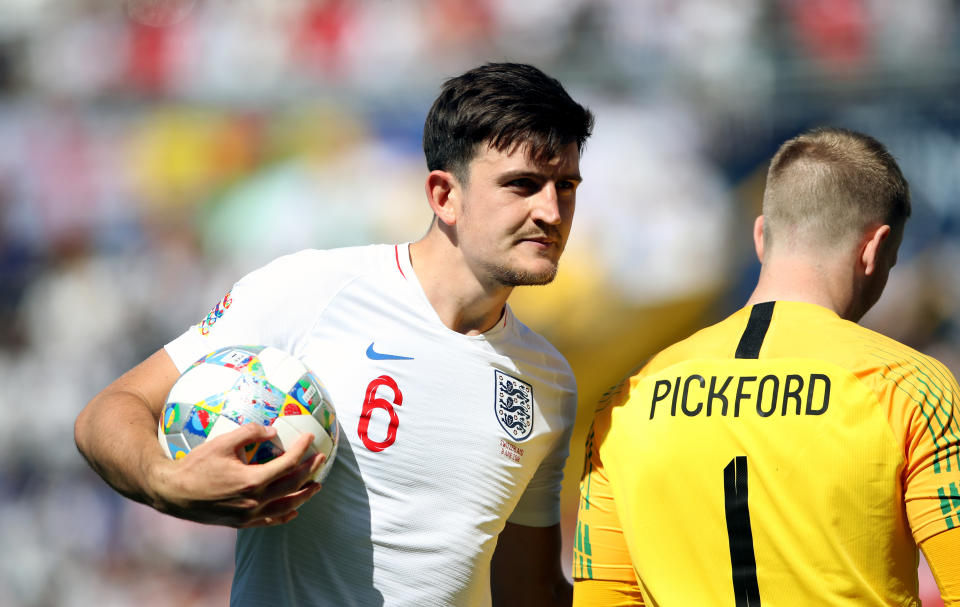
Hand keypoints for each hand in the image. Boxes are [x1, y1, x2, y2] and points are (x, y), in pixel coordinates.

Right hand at [149, 422, 325, 527]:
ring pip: (285, 507)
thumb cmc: (195, 465)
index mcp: (252, 480)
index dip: (301, 450)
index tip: (310, 438)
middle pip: (292, 486)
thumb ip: (249, 433)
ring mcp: (248, 515)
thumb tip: (273, 431)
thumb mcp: (222, 442)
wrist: (172, 493)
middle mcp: (254, 501)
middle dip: (310, 471)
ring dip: (303, 496)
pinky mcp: (240, 523)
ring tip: (316, 486)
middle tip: (321, 459)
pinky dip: (284, 515)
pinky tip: (293, 510)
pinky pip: (269, 522)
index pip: (287, 464)